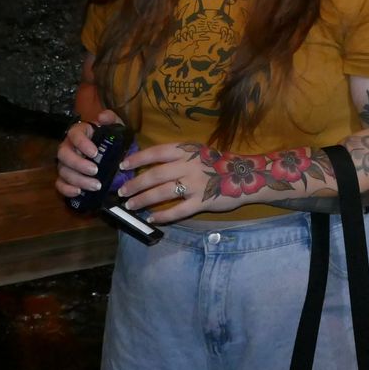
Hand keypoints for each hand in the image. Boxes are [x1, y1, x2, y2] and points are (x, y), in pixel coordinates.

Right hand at [54, 109, 121, 199]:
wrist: (111, 154)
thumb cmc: (111, 138)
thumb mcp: (115, 126)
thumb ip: (111, 119)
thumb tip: (101, 117)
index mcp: (78, 133)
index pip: (74, 135)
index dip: (82, 144)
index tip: (95, 153)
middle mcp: (68, 147)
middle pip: (64, 154)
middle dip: (78, 164)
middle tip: (95, 171)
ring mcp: (65, 164)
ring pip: (63, 171)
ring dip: (78, 179)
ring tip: (95, 186)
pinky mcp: (65, 178)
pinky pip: (60, 184)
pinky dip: (67, 189)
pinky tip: (79, 192)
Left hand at [117, 142, 330, 223]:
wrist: (246, 175)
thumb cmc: (218, 163)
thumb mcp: (197, 151)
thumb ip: (177, 157)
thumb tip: (149, 165)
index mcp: (186, 150)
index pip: (155, 152)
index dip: (136, 159)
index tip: (122, 167)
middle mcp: (188, 165)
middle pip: (154, 175)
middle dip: (135, 185)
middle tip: (122, 193)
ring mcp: (195, 184)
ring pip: (162, 193)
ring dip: (143, 200)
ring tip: (130, 206)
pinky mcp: (202, 202)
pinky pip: (178, 211)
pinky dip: (163, 216)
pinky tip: (152, 219)